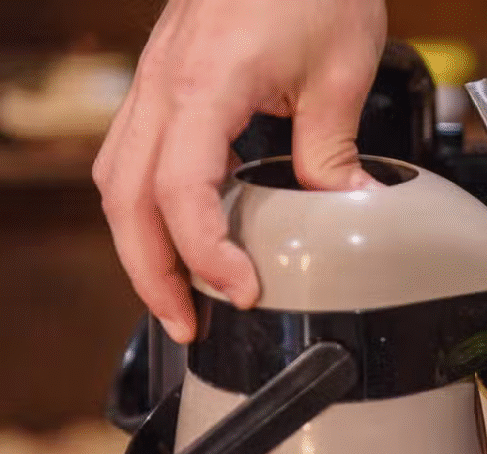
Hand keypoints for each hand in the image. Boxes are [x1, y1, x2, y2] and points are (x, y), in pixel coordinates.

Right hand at [93, 0, 386, 342]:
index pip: (182, 191)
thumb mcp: (340, 73)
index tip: (243, 292)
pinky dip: (148, 206)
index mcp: (205, 85)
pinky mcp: (166, 83)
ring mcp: (156, 82)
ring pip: (119, 179)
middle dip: (154, 274)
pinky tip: (182, 233)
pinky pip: (134, 154)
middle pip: (128, 199)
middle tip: (192, 326)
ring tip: (182, 295)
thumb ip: (332, 150)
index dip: (206, 254)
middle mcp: (164, 86)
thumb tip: (345, 210)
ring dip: (142, 246)